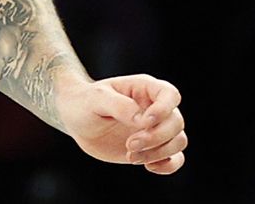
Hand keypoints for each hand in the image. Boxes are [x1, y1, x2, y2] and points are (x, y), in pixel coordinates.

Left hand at [55, 73, 186, 174]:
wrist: (75, 119)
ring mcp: (156, 128)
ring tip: (130, 156)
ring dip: (158, 152)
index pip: (170, 95)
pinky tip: (148, 167)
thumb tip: (143, 121)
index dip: (164, 109)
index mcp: (143, 88)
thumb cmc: (84, 102)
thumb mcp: (95, 99)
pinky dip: (168, 166)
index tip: (145, 122)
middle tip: (129, 145)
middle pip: (176, 122)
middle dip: (156, 137)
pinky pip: (175, 159)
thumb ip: (119, 106)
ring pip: (178, 141)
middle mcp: (155, 108)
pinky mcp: (153, 148)